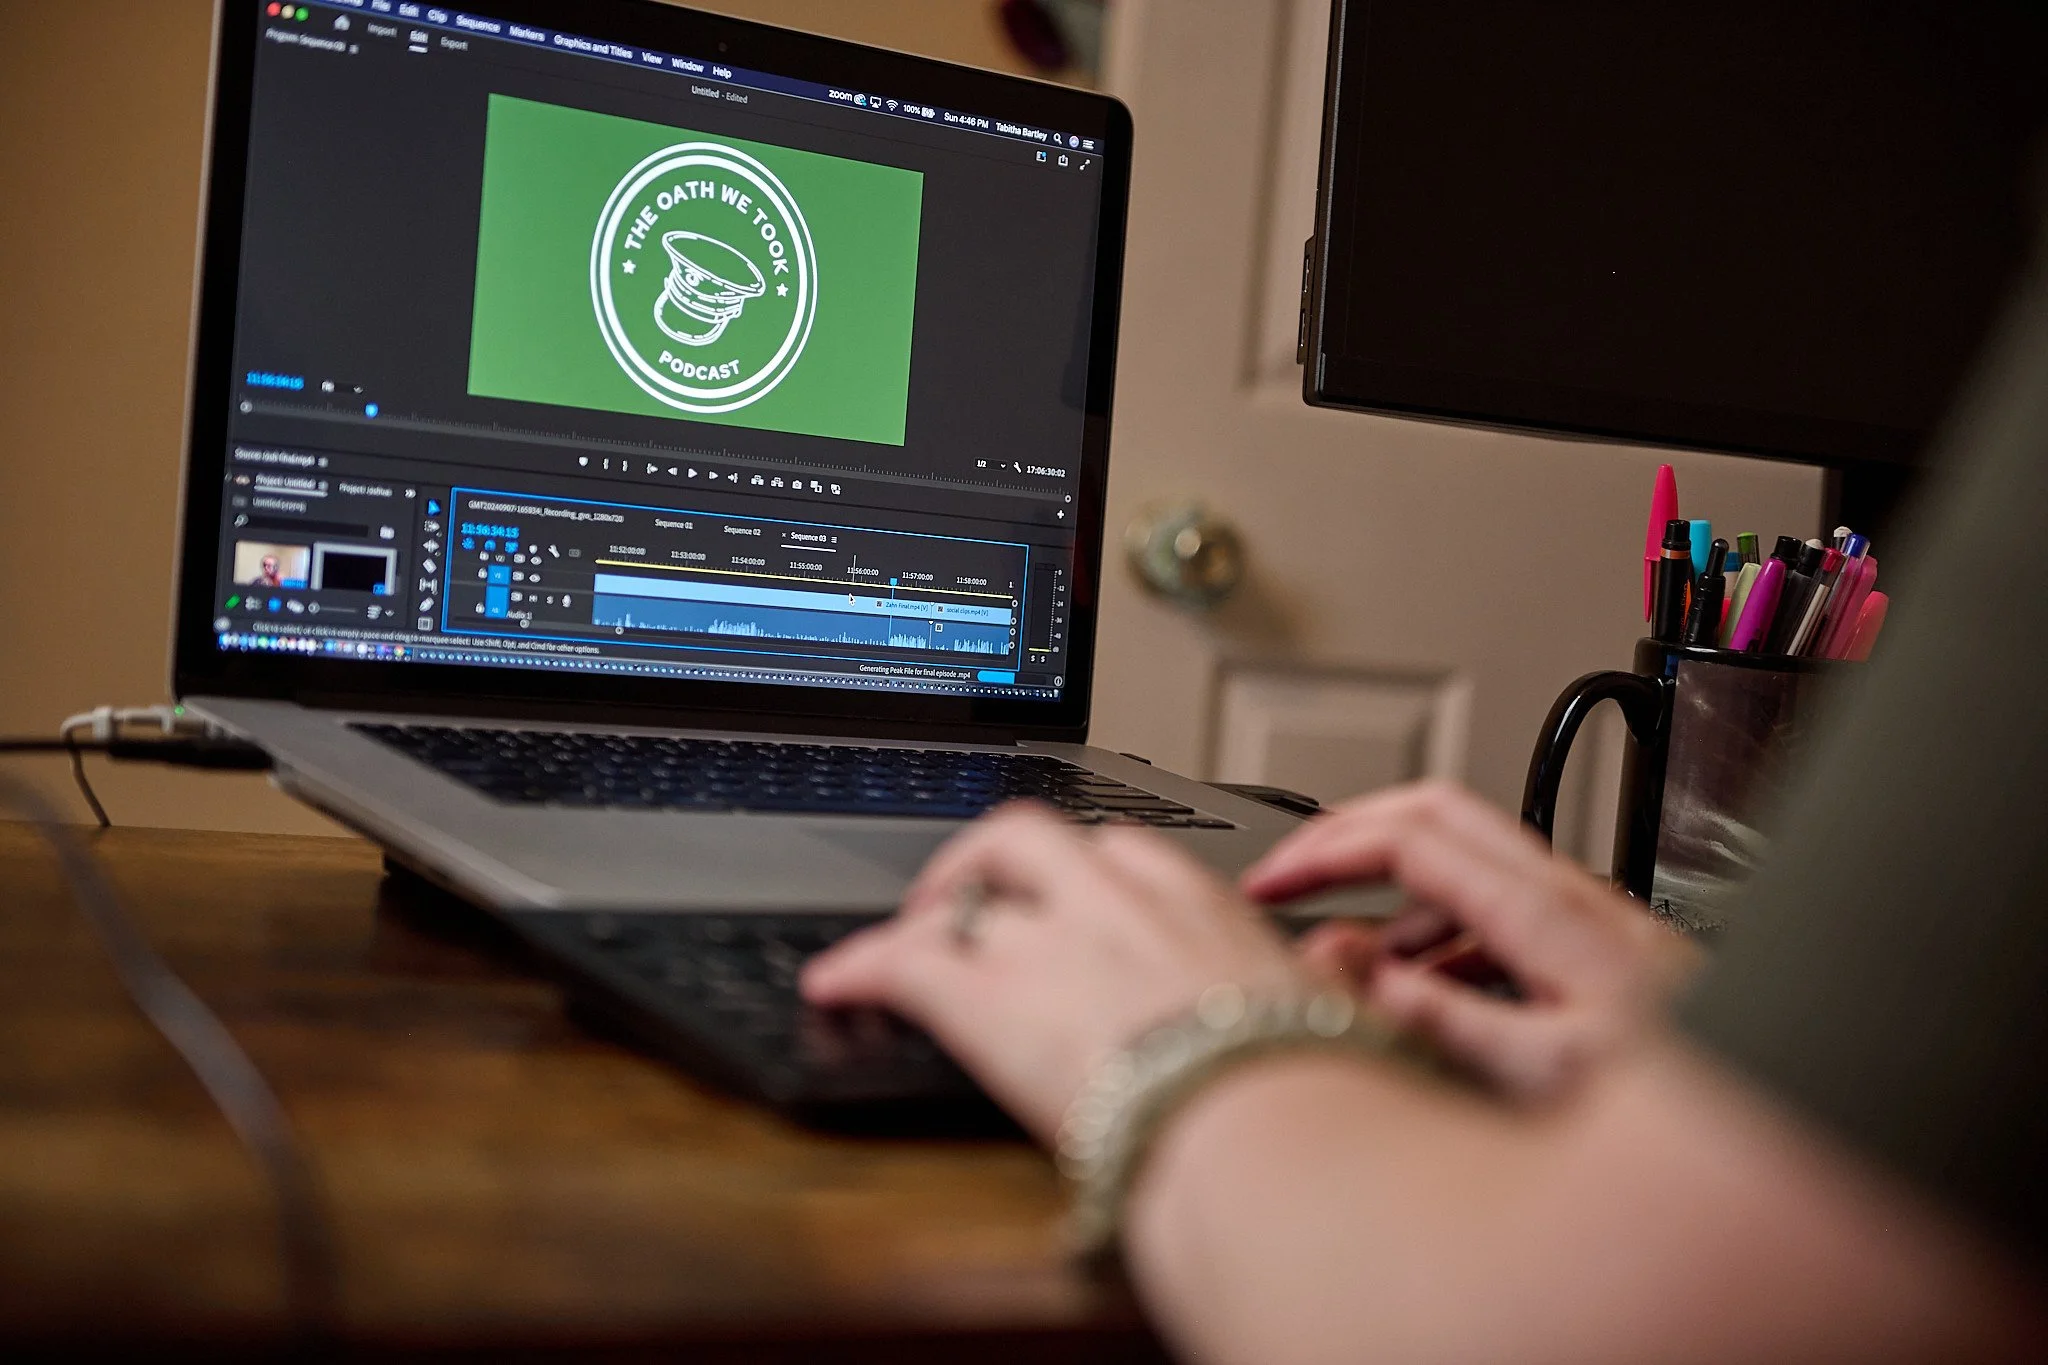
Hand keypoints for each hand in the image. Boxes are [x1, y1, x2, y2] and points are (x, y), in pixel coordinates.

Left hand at [800, 803, 1306, 1139]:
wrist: (1266, 1133)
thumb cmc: (1312, 1091)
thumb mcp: (1338, 1013)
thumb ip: (1327, 974)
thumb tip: (1343, 966)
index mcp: (1204, 907)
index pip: (1129, 854)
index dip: (1090, 873)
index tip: (1080, 896)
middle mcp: (1121, 903)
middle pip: (1038, 836)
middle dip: (998, 860)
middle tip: (979, 898)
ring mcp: (1051, 940)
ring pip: (971, 878)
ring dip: (935, 899)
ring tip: (909, 930)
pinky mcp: (986, 997)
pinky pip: (901, 960)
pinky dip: (861, 966)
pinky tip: (838, 983)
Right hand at [1242, 781, 1699, 1101]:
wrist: (1790, 1107)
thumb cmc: (1693, 1101)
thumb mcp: (1553, 1073)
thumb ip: (1449, 1022)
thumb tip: (1361, 976)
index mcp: (1549, 913)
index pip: (1411, 837)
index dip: (1326, 848)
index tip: (1269, 882)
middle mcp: (1568, 896)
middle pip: (1434, 814)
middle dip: (1345, 836)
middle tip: (1286, 877)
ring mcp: (1584, 915)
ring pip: (1464, 863)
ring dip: (1392, 897)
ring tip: (1349, 962)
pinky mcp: (1595, 945)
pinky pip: (1496, 910)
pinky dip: (1438, 935)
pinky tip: (1427, 994)